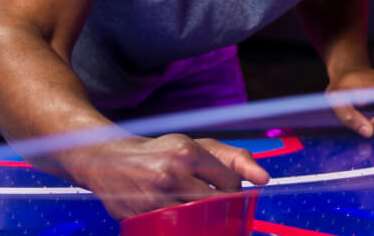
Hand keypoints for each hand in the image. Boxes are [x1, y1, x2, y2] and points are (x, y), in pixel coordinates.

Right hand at [52, 133, 268, 219]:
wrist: (108, 160)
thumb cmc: (161, 153)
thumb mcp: (195, 146)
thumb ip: (234, 158)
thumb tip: (265, 180)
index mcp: (187, 151)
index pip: (230, 183)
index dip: (234, 191)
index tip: (225, 190)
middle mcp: (171, 172)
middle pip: (215, 203)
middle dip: (222, 208)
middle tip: (216, 205)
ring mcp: (154, 196)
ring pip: (196, 219)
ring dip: (203, 220)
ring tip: (199, 212)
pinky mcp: (139, 214)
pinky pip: (172, 229)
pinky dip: (181, 227)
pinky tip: (180, 219)